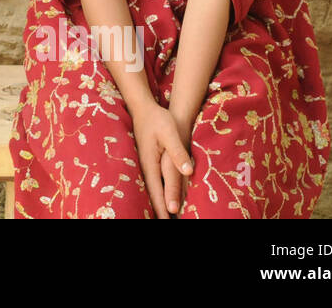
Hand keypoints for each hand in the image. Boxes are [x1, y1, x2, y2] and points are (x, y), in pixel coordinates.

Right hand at [131, 100, 193, 218]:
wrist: (143, 108)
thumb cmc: (158, 119)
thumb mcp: (170, 133)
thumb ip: (178, 152)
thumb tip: (188, 172)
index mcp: (151, 164)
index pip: (157, 192)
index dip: (164, 207)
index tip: (169, 220)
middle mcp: (147, 168)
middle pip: (153, 195)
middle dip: (160, 211)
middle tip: (168, 222)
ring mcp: (147, 166)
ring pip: (154, 190)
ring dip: (160, 204)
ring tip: (168, 217)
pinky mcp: (151, 163)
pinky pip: (156, 184)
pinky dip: (160, 194)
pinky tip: (165, 200)